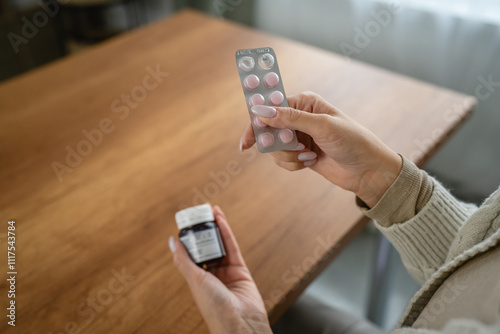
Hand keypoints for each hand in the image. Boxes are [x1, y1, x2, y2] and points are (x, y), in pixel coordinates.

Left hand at [170, 205, 271, 333]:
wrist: (240, 322)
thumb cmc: (214, 307)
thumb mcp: (195, 280)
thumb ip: (184, 259)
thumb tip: (172, 240)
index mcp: (197, 280)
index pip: (191, 255)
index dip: (189, 238)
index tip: (186, 223)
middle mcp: (211, 275)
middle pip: (206, 247)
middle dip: (203, 230)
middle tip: (199, 212)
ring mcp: (226, 272)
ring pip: (220, 244)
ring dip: (215, 227)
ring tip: (210, 210)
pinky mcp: (241, 269)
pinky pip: (232, 246)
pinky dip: (226, 231)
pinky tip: (220, 218)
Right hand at [240, 92, 401, 207]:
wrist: (367, 171)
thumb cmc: (352, 141)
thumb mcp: (322, 126)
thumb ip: (290, 118)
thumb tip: (262, 111)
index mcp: (304, 103)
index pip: (271, 108)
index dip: (257, 123)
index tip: (246, 141)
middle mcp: (299, 117)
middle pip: (268, 130)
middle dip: (278, 144)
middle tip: (295, 149)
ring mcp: (298, 136)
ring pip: (274, 148)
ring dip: (288, 156)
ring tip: (308, 156)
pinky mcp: (300, 154)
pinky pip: (282, 160)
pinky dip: (292, 165)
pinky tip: (309, 163)